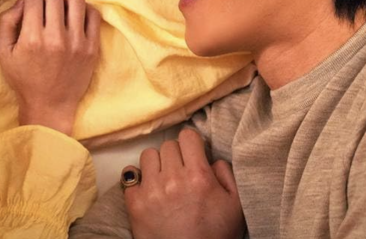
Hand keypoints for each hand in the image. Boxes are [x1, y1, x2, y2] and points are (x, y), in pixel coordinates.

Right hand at [0, 0, 99, 135]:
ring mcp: (77, 43)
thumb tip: (21, 1)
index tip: (31, 10)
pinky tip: (75, 20)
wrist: (50, 105)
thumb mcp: (3, 53)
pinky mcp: (92, 48)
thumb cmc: (24, 79)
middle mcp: (56, 38)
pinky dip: (84, 11)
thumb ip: (6, 22)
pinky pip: (93, 14)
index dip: (30, 0)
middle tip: (46, 10)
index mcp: (32, 38)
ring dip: (66, 1)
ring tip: (62, 13)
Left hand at [124, 129, 244, 238]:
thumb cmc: (215, 235)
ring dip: (157, 164)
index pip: (187, 136)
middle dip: (176, 155)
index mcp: (199, 176)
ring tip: (164, 179)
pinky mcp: (134, 204)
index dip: (192, 143)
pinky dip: (138, 180)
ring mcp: (151, 191)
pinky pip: (130, 175)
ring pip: (148, 155)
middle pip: (168, 145)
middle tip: (182, 171)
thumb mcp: (236, 204)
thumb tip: (211, 158)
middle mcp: (173, 179)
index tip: (193, 153)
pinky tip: (150, 190)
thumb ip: (227, 173)